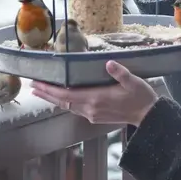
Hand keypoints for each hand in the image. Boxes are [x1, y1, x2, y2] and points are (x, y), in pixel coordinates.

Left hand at [31, 61, 158, 126]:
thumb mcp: (133, 81)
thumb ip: (120, 73)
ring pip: (67, 107)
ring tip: (41, 91)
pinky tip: (61, 98)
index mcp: (96, 99)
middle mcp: (91, 108)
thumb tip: (109, 63)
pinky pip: (75, 109)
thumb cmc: (141, 97)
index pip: (66, 95)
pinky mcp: (96, 116)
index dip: (50, 90)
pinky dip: (64, 103)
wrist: (148, 116)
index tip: (37, 83)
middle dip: (46, 94)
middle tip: (32, 86)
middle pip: (62, 102)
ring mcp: (92, 114)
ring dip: (53, 99)